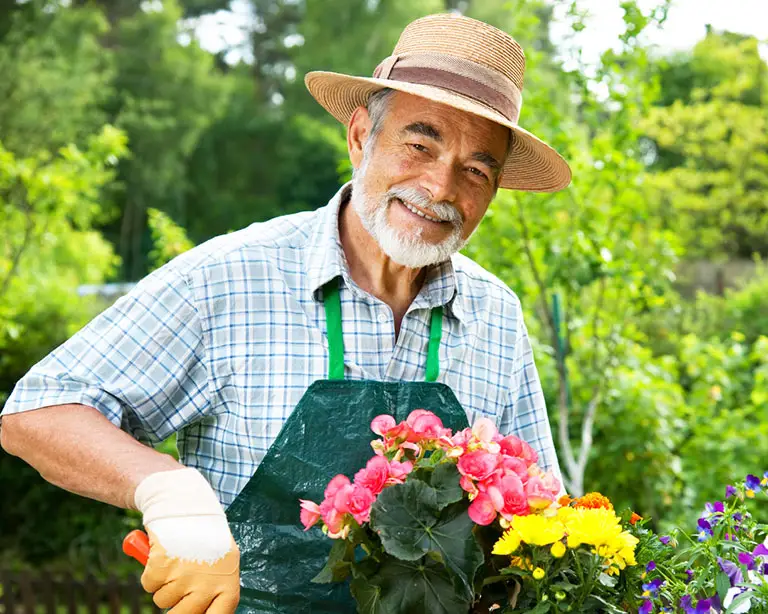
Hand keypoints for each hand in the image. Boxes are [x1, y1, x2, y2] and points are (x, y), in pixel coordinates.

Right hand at [134, 469, 239, 612]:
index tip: (191, 613)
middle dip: (175, 606)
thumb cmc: (203, 534)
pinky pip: (149, 585)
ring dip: (162, 585)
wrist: (185, 503)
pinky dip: (150, 572)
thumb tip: (202, 611)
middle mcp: (208, 582)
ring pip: (162, 600)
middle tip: (176, 588)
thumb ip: (215, 586)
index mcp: (228, 580)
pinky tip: (163, 552)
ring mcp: (185, 575)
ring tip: (176, 558)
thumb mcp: (220, 560)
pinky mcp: (163, 566)